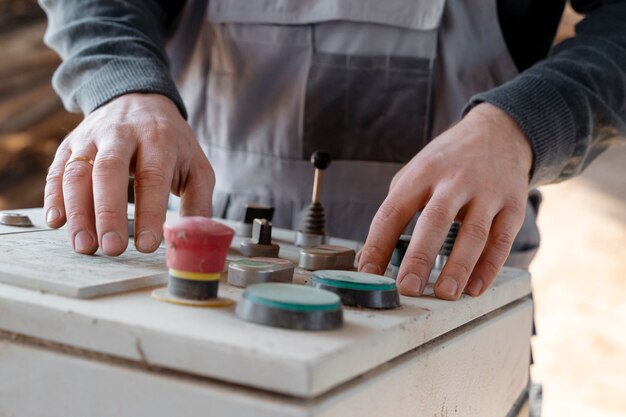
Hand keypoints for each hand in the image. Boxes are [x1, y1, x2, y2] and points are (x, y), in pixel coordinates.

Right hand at [44, 93, 213, 255]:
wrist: (139, 100)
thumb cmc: (171, 144)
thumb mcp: (196, 167)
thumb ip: (199, 203)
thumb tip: (193, 239)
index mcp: (159, 139)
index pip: (152, 176)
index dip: (149, 212)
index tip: (148, 245)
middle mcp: (122, 134)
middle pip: (109, 170)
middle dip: (108, 212)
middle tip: (111, 248)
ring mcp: (91, 138)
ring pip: (78, 172)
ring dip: (78, 211)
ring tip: (85, 246)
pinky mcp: (70, 144)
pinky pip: (57, 170)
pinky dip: (53, 197)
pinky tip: (56, 222)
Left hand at [358, 103, 532, 299]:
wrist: (500, 131)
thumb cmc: (449, 160)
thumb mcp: (418, 170)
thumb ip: (399, 205)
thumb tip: (376, 253)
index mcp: (422, 173)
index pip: (393, 211)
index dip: (377, 244)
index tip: (368, 273)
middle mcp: (454, 180)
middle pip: (434, 220)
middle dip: (419, 257)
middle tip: (407, 287)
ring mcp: (486, 192)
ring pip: (473, 233)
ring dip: (458, 266)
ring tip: (444, 294)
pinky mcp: (513, 204)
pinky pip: (501, 240)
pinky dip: (489, 267)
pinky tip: (475, 287)